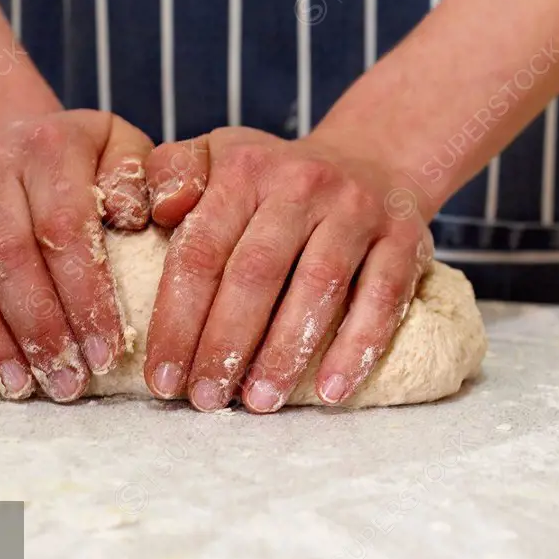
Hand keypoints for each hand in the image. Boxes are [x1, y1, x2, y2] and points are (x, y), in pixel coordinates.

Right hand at [0, 111, 152, 400]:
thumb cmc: (73, 161)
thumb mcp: (118, 149)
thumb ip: (140, 178)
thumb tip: (135, 219)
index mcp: (48, 146)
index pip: (64, 229)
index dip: (85, 298)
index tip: (106, 353)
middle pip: (8, 255)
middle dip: (39, 330)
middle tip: (65, 384)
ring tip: (17, 385)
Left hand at [142, 126, 433, 412]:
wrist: (371, 161)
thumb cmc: (275, 181)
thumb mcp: (217, 157)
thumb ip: (172, 176)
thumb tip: (154, 214)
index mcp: (244, 169)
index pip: (202, 250)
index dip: (177, 319)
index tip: (162, 377)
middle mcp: (301, 184)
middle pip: (256, 273)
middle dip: (225, 344)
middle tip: (205, 399)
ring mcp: (356, 210)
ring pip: (318, 287)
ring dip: (286, 352)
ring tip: (259, 401)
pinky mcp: (403, 239)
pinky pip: (382, 298)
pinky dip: (356, 348)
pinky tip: (330, 391)